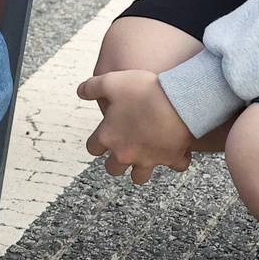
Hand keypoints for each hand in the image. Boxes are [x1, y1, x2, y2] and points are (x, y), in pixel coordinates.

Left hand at [78, 69, 193, 184]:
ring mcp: (148, 159)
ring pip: (139, 177)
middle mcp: (126, 153)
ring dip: (140, 169)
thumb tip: (80, 91)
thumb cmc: (143, 92)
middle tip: (122, 148)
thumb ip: (92, 87)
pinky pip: (175, 166)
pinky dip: (176, 160)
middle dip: (115, 162)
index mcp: (109, 136)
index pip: (93, 148)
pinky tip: (178, 149)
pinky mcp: (171, 158)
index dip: (96, 142)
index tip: (102, 136)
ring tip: (145, 156)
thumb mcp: (111, 82)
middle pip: (113, 169)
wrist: (177, 101)